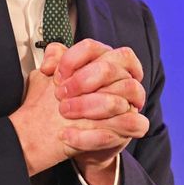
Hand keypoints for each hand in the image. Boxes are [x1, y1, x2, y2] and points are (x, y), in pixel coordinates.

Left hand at [8, 43, 146, 177]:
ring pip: (119, 98)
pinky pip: (127, 126)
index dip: (72, 60)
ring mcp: (131, 101)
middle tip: (60, 95)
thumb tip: (49, 65)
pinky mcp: (134, 126)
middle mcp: (122, 77)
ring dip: (87, 106)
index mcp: (106, 60)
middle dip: (81, 82)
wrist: (74, 135)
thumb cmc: (70, 102)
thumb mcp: (56, 78)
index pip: (92, 48)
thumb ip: (53, 61)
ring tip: (64, 112)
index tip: (57, 75)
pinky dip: (92, 136)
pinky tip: (68, 136)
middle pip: (109, 69)